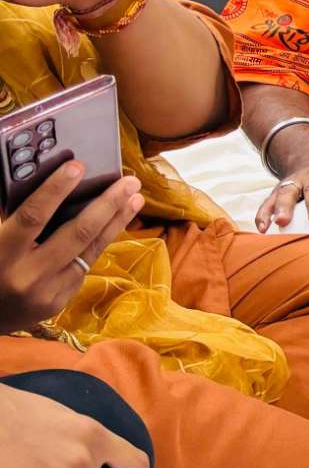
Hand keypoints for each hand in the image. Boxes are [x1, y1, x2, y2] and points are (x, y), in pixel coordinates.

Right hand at [0, 167, 144, 332]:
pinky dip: (99, 243)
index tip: (77, 166)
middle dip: (107, 204)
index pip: (33, 216)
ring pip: (90, 250)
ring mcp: (46, 292)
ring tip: (135, 198)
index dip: (56, 190)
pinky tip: (115, 224)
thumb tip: (52, 188)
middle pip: (77, 233)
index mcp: (2, 255)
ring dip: (116, 221)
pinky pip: (83, 266)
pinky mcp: (59, 301)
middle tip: (130, 181)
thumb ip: (16, 220)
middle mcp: (27, 275)